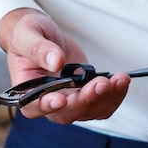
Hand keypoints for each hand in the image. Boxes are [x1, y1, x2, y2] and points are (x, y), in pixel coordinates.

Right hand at [0, 8, 129, 123]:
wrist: (43, 35)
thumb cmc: (28, 36)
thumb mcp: (27, 35)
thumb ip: (38, 49)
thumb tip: (56, 61)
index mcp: (26, 90)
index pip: (33, 107)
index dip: (47, 106)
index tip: (60, 99)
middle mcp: (48, 101)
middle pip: (68, 112)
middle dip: (87, 99)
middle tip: (102, 83)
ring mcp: (69, 101)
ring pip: (89, 111)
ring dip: (107, 98)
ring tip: (120, 79)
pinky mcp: (85, 95)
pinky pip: (102, 104)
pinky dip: (114, 95)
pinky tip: (121, 81)